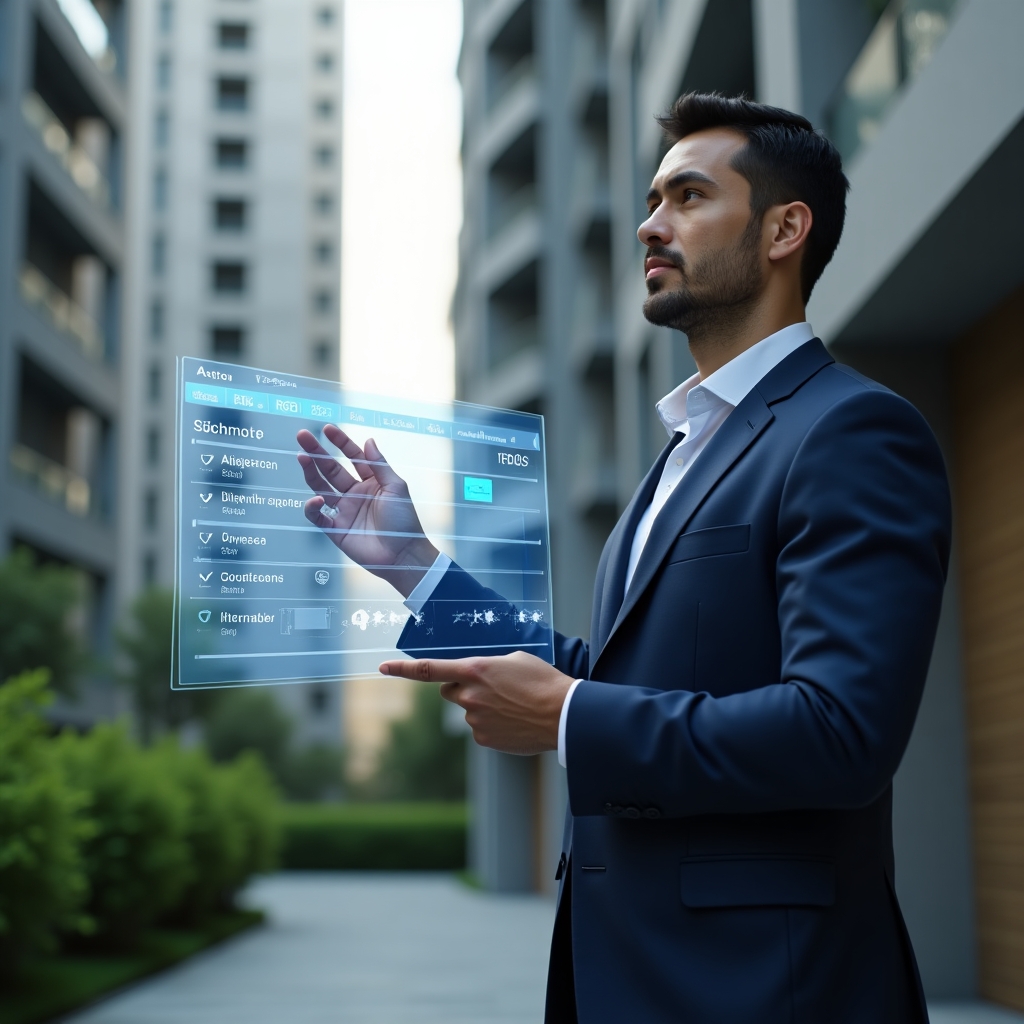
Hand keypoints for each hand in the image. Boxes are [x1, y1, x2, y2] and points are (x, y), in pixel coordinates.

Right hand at [296, 425, 439, 596]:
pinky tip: (316, 499)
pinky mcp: (336, 530)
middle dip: (317, 452)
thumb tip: (368, 440)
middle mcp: (355, 494)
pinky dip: (313, 507)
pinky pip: (318, 516)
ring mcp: (344, 511)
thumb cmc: (405, 521)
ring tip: (301, 457)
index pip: (353, 457)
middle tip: (302, 436)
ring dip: (310, 472)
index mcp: (372, 482)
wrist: (403, 554)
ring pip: (321, 488)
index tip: (327, 429)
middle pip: (331, 469)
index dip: (341, 442)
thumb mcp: (395, 487)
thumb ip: (379, 465)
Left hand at [378, 651, 572, 754]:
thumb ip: (487, 667)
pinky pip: (481, 729)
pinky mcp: (485, 740)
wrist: (562, 714)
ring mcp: (475, 721)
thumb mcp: (514, 660)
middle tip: (489, 688)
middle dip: (461, 689)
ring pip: (469, 711)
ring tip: (514, 706)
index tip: (383, 667)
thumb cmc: (542, 680)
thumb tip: (478, 678)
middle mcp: (469, 696)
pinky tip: (514, 722)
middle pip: (449, 692)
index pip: (429, 670)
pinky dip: (493, 725)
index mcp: (474, 670)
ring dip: (483, 708)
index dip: (402, 669)